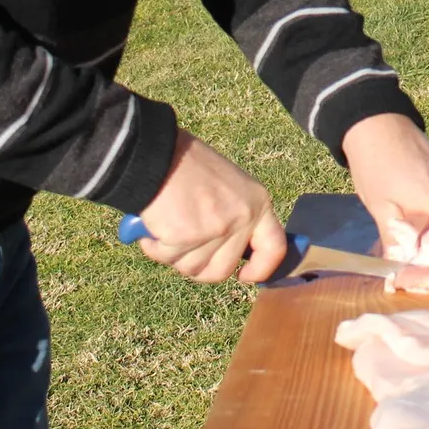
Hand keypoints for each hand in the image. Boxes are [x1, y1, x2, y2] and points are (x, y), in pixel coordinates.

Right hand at [133, 130, 287, 284]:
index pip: (275, 248)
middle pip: (223, 270)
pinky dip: (154, 246)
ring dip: (173, 254)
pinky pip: (166, 258)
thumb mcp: (229, 187)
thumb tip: (230, 254)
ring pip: (192, 268)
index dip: (261, 270)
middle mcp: (241, 219)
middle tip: (183, 246)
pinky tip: (153, 224)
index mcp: (258, 203)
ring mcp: (214, 230)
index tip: (243, 275)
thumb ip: (235, 218)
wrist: (158, 153)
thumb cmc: (189, 166)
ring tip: (167, 225)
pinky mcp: (185, 237)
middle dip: (199, 265)